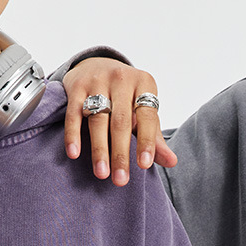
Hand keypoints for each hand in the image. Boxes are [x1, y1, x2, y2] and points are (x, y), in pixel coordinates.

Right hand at [62, 58, 176, 187]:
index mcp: (144, 83)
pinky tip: (74, 153)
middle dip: (120, 153)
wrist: (97, 65)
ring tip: (102, 174)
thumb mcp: (143, 110)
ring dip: (99, 150)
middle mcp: (121, 79)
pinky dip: (73, 134)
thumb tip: (171, 162)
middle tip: (120, 180)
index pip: (147, 116)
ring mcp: (97, 81)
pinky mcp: (76, 87)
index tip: (144, 165)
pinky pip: (74, 114)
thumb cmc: (126, 96)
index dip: (146, 141)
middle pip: (121, 122)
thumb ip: (154, 137)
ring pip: (98, 120)